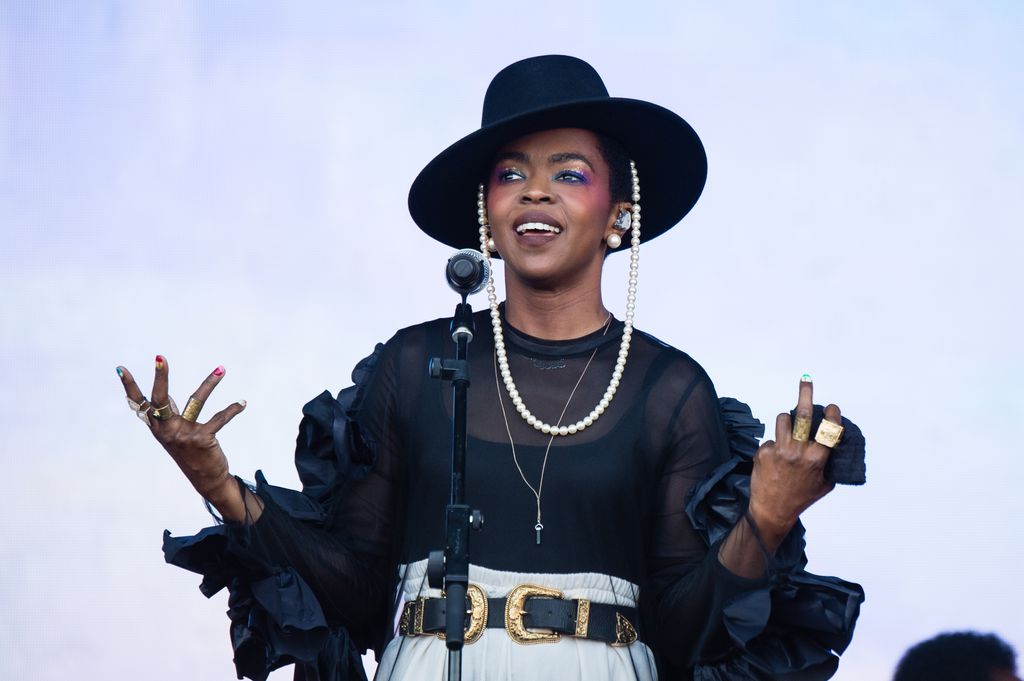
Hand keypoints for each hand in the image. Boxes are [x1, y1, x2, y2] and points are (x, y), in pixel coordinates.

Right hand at [117, 356, 246, 516]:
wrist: (205, 479)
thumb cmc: (188, 451)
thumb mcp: (173, 432)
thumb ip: (168, 412)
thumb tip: (161, 390)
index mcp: (157, 426)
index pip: (140, 404)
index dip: (129, 386)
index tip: (120, 368)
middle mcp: (167, 429)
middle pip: (160, 399)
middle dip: (160, 376)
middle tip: (159, 357)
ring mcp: (184, 434)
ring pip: (196, 401)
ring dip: (210, 382)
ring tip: (222, 369)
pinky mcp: (202, 438)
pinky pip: (220, 418)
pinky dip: (233, 409)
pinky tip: (243, 403)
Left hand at [748, 376, 839, 547]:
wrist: (772, 510)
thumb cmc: (802, 496)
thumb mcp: (825, 482)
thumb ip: (831, 461)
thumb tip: (835, 440)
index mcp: (818, 459)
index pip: (829, 429)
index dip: (832, 414)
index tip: (831, 407)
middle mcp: (799, 453)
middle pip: (803, 415)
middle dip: (806, 393)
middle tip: (806, 380)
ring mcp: (779, 451)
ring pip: (783, 419)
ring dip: (787, 420)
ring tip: (790, 431)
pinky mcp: (763, 452)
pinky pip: (772, 438)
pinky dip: (775, 444)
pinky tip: (775, 460)